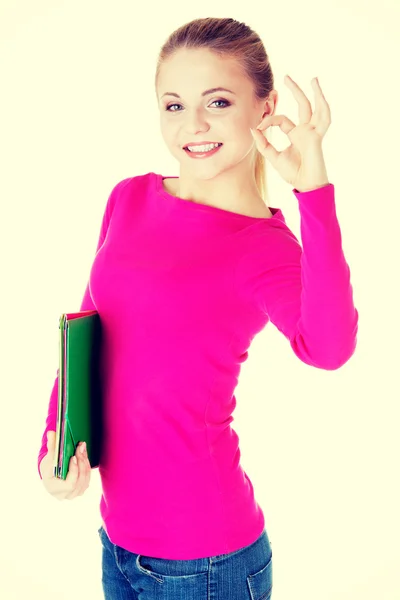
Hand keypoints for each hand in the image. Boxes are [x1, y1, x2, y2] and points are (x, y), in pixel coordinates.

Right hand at [40, 430, 90, 499]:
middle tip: (80, 447)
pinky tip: (83, 455)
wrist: (51, 476)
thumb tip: (51, 433)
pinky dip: (87, 465)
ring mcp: (74, 494)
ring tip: (82, 448)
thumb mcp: (48, 458)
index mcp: (54, 489)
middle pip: (79, 480)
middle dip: (81, 462)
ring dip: (85, 462)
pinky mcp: (81, 489)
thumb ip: (51, 447)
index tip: (73, 457)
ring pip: (85, 479)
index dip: (74, 471)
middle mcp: (65, 495)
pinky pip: (87, 478)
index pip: (69, 484)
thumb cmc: (48, 468)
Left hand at [251, 75, 330, 192]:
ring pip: (316, 107)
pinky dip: (322, 106)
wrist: (305, 184)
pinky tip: (320, 95)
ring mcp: (313, 132)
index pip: (281, 120)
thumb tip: (252, 129)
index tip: (258, 125)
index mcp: (295, 135)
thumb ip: (263, 144)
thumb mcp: (273, 157)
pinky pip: (323, 118)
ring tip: (313, 79)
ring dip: (316, 93)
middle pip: (302, 106)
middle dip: (295, 91)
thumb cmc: (292, 173)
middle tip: (286, 77)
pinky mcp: (317, 135)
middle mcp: (305, 130)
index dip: (268, 121)